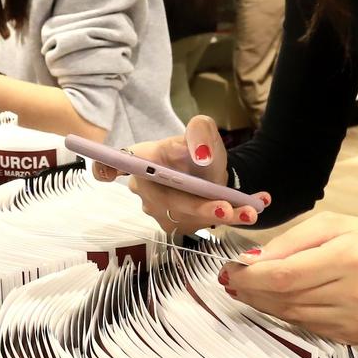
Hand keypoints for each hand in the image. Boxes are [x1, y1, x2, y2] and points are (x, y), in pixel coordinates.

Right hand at [87, 115, 268, 234]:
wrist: (215, 173)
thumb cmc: (198, 151)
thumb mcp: (203, 132)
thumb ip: (200, 131)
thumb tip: (199, 154)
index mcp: (141, 162)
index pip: (111, 164)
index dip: (103, 168)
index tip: (102, 171)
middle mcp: (145, 191)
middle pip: (167, 202)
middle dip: (200, 207)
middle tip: (226, 207)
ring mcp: (161, 212)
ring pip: (187, 217)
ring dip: (218, 216)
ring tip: (249, 211)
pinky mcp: (179, 226)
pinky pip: (203, 225)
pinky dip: (230, 217)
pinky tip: (254, 208)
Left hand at [221, 213, 357, 343]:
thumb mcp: (341, 224)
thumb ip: (295, 239)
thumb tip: (253, 259)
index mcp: (351, 255)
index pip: (285, 273)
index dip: (250, 275)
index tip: (230, 268)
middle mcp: (354, 292)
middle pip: (284, 297)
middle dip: (250, 289)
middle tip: (231, 279)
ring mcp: (355, 321)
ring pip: (291, 315)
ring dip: (263, 303)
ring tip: (247, 289)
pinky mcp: (354, 338)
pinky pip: (307, 326)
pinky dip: (286, 314)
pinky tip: (276, 302)